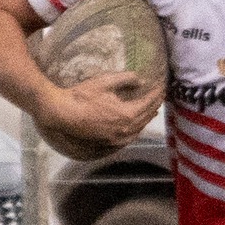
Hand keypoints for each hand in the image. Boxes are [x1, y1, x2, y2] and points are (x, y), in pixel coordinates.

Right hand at [35, 75, 162, 160]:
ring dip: (147, 119)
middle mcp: (126, 130)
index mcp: (127, 115)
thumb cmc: (82, 97)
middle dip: (154, 105)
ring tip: (152, 111)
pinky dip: (136, 130)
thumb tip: (141, 80)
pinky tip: (135, 127)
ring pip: (139, 129)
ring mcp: (118, 140)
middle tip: (159, 96)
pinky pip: (129, 138)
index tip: (162, 86)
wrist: (62, 115)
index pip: (149, 103)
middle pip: (146, 117)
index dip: (157, 93)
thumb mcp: (104, 82)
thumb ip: (125, 79)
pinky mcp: (109, 144)